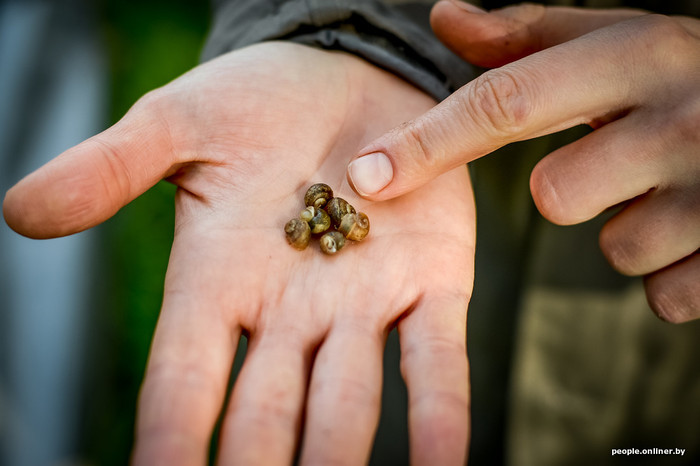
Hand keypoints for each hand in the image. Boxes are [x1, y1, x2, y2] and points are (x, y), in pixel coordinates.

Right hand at [3, 42, 474, 463]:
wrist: (349, 72)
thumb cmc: (260, 99)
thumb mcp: (180, 124)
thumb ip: (112, 168)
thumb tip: (21, 211)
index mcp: (220, 282)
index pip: (185, 381)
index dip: (172, 439)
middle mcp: (290, 313)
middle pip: (268, 415)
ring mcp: (363, 305)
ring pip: (349, 402)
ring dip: (341, 459)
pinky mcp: (433, 281)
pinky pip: (435, 361)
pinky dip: (441, 419)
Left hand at [346, 0, 699, 321]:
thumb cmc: (688, 78)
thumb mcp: (620, 40)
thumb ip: (528, 36)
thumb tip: (441, 18)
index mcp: (638, 56)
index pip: (504, 102)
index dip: (427, 142)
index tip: (367, 177)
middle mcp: (681, 119)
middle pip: (555, 195)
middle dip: (578, 188)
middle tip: (629, 160)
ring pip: (613, 251)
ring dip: (631, 230)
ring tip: (676, 190)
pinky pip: (663, 296)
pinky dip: (673, 272)